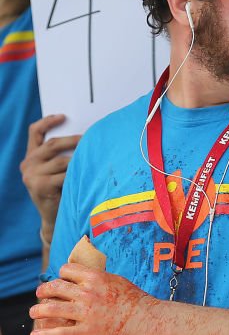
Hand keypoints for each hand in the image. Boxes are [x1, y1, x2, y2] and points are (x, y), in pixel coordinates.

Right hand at [20, 114, 79, 234]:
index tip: (63, 116)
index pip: (34, 132)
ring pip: (61, 161)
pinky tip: (88, 175)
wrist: (53, 218)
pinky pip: (64, 175)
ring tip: (94, 158)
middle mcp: (28, 164)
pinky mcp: (40, 186)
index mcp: (31, 157)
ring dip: (79, 160)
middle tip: (90, 138)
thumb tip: (86, 138)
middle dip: (73, 140)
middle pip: (52, 144)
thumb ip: (60, 156)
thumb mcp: (56, 171)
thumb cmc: (61, 191)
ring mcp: (32, 175)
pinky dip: (77, 174)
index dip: (47, 122)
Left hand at [30, 264, 157, 334]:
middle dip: (44, 290)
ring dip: (38, 310)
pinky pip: (59, 333)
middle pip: (55, 287)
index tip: (60, 280)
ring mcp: (86, 313)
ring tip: (34, 312)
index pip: (68, 270)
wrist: (149, 320)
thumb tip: (90, 276)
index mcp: (96, 278)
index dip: (61, 274)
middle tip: (40, 294)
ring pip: (52, 309)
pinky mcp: (87, 332)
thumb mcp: (119, 281)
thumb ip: (101, 279)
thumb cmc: (138, 301)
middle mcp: (88, 293)